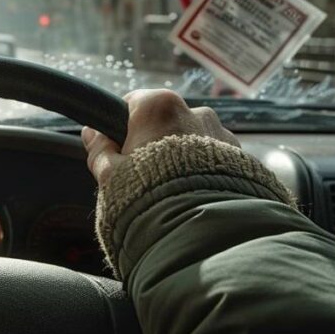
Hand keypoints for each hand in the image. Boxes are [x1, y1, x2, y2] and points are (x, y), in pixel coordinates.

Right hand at [81, 89, 238, 186]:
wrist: (202, 230)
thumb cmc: (150, 197)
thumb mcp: (110, 176)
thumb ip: (100, 150)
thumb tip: (91, 134)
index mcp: (158, 106)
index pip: (132, 103)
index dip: (121, 127)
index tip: (118, 150)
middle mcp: (195, 111)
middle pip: (165, 121)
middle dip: (156, 142)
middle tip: (145, 175)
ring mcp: (222, 133)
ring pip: (194, 139)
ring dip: (184, 157)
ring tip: (174, 190)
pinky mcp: (243, 157)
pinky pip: (217, 158)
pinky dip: (206, 172)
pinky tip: (196, 195)